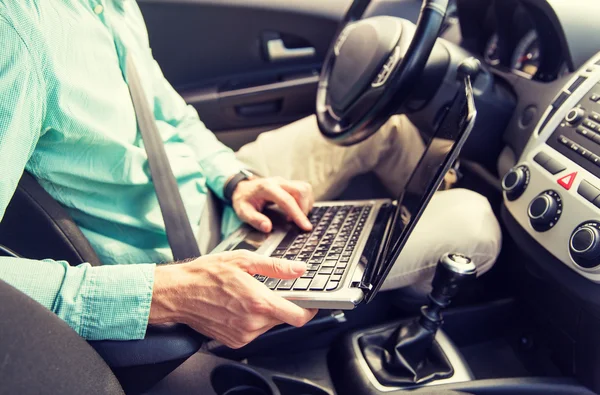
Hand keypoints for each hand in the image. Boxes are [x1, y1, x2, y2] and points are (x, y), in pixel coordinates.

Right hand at [149, 251, 317, 348]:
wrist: (178, 293)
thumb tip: (300, 269)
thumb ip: (276, 267)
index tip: (311, 302)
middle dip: (282, 304)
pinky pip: (254, 331)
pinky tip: (238, 305)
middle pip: (284, 319)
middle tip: (269, 288)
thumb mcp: (244, 261)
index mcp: (259, 303)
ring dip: (266, 311)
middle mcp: (252, 323)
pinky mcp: (234, 341)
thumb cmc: (206, 275)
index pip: (298, 316)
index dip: (310, 309)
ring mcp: (243, 335)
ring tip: (247, 295)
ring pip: (269, 325)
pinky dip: (252, 319)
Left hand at [232, 176, 313, 232]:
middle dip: (304, 209)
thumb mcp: (243, 211)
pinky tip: (297, 210)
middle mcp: (278, 182)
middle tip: (298, 223)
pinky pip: (304, 189)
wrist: (242, 187)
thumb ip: (254, 219)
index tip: (305, 226)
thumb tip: (268, 227)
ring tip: (297, 216)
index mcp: (266, 188)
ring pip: (305, 188)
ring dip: (306, 204)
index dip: (297, 214)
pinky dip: (305, 200)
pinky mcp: (288, 183)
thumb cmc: (243, 199)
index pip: (287, 200)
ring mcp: (284, 181)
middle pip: (300, 191)